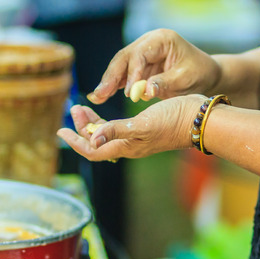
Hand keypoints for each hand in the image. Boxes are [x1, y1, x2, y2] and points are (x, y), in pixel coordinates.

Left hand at [57, 95, 204, 160]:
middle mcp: (128, 145)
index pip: (92, 150)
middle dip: (81, 127)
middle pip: (96, 141)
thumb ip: (116, 131)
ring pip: (105, 134)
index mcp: (125, 146)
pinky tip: (103, 113)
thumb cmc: (172, 121)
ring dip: (92, 122)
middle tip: (73, 109)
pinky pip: (117, 128)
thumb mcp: (142, 125)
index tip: (61, 131)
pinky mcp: (143, 129)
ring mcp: (135, 138)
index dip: (75, 142)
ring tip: (82, 107)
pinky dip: (105, 121)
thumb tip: (92, 140)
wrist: (198, 118)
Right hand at [87, 29, 220, 103]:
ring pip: (119, 66)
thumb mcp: (185, 80)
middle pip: (123, 58)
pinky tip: (101, 96)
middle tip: (99, 95)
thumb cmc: (199, 74)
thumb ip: (165, 83)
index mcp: (161, 40)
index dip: (132, 74)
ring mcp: (141, 53)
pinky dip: (113, 86)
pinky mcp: (138, 65)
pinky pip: (122, 74)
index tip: (129, 94)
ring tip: (96, 98)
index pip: (139, 55)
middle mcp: (148, 42)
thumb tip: (145, 91)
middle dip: (111, 77)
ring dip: (108, 82)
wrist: (205, 75)